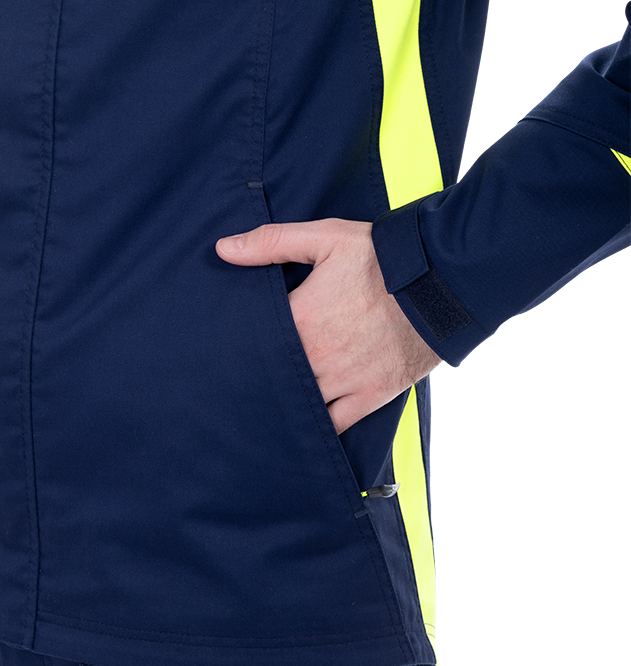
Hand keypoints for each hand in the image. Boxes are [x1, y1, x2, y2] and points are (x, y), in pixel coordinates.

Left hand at [216, 218, 441, 433]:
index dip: (239, 344)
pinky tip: (301, 428)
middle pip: (273, 375)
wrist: (442, 283)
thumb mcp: (326, 238)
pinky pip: (336, 424)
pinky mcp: (370, 396)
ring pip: (300, 401)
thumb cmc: (384, 259)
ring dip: (283, 401)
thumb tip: (225, 249)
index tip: (223, 348)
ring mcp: (343, 381)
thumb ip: (272, 242)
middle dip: (255, 376)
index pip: (253, 340)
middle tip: (232, 382)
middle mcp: (317, 358)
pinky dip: (319, 428)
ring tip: (261, 405)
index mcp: (301, 320)